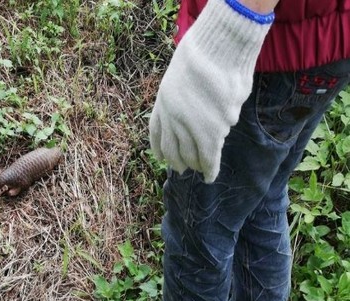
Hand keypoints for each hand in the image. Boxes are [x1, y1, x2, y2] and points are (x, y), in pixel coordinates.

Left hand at [149, 0, 273, 182]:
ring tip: (200, 170)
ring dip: (196, 164)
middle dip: (178, 161)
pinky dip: (210, 169)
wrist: (218, 50)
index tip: (162, 159)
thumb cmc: (203, 54)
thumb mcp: (179, 76)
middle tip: (182, 169)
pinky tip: (209, 177)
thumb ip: (180, 97)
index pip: (157, 132)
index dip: (159, 148)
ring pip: (193, 154)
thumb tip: (189, 116)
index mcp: (163, 103)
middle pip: (174, 149)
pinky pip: (210, 156)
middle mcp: (173, 119)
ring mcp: (192, 126)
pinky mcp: (213, 131)